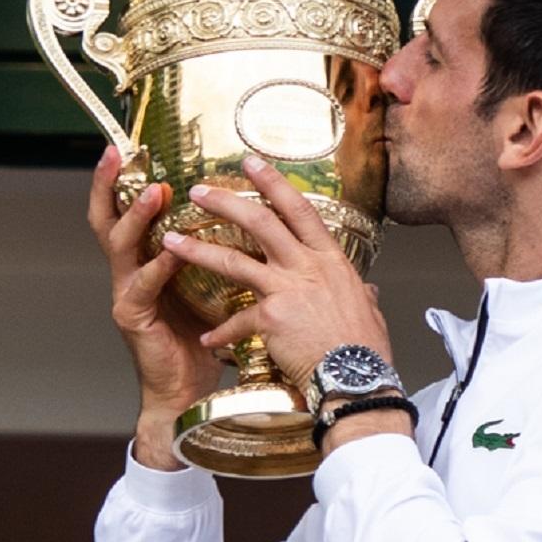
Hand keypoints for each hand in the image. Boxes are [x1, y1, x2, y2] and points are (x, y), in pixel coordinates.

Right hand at [87, 146, 221, 470]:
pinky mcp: (133, 318)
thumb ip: (213, 257)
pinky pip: (142, 286)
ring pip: (121, 247)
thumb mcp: (208, 290)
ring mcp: (126, 294)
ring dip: (137, 218)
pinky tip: (170, 252)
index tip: (127, 146)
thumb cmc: (204, 341)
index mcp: (145, 262)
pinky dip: (157, 267)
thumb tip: (248, 220)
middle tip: (116, 154)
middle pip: (106, 219)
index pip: (126, 212)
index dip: (122, 181)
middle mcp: (128, 273)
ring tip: (153, 195)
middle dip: (108, 185)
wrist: (190, 393)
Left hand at [160, 157, 394, 392]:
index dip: (274, 183)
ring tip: (172, 241)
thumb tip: (369, 290)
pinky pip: (237, 320)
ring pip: (235, 259)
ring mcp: (288, 289)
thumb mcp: (368, 311)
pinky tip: (209, 340)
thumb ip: (362, 295)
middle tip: (199, 191)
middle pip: (261, 222)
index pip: (299, 210)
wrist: (357, 377)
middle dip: (226, 202)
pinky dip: (222, 333)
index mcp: (330, 261)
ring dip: (198, 249)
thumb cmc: (365, 349)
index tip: (252, 164)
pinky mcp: (272, 317)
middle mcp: (308, 267)